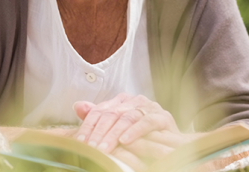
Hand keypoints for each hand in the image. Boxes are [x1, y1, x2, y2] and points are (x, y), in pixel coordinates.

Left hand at [73, 94, 195, 169]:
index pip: (99, 111)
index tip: (79, 143)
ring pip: (127, 117)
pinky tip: (125, 141)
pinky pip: (147, 121)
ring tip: (104, 148)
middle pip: (111, 114)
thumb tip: (77, 106)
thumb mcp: (116, 130)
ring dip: (114, 134)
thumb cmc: (140, 138)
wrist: (170, 143)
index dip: (88, 126)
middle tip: (90, 148)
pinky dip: (136, 131)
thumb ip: (99, 118)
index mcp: (121, 101)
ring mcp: (150, 107)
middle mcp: (134, 101)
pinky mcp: (163, 117)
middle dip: (99, 132)